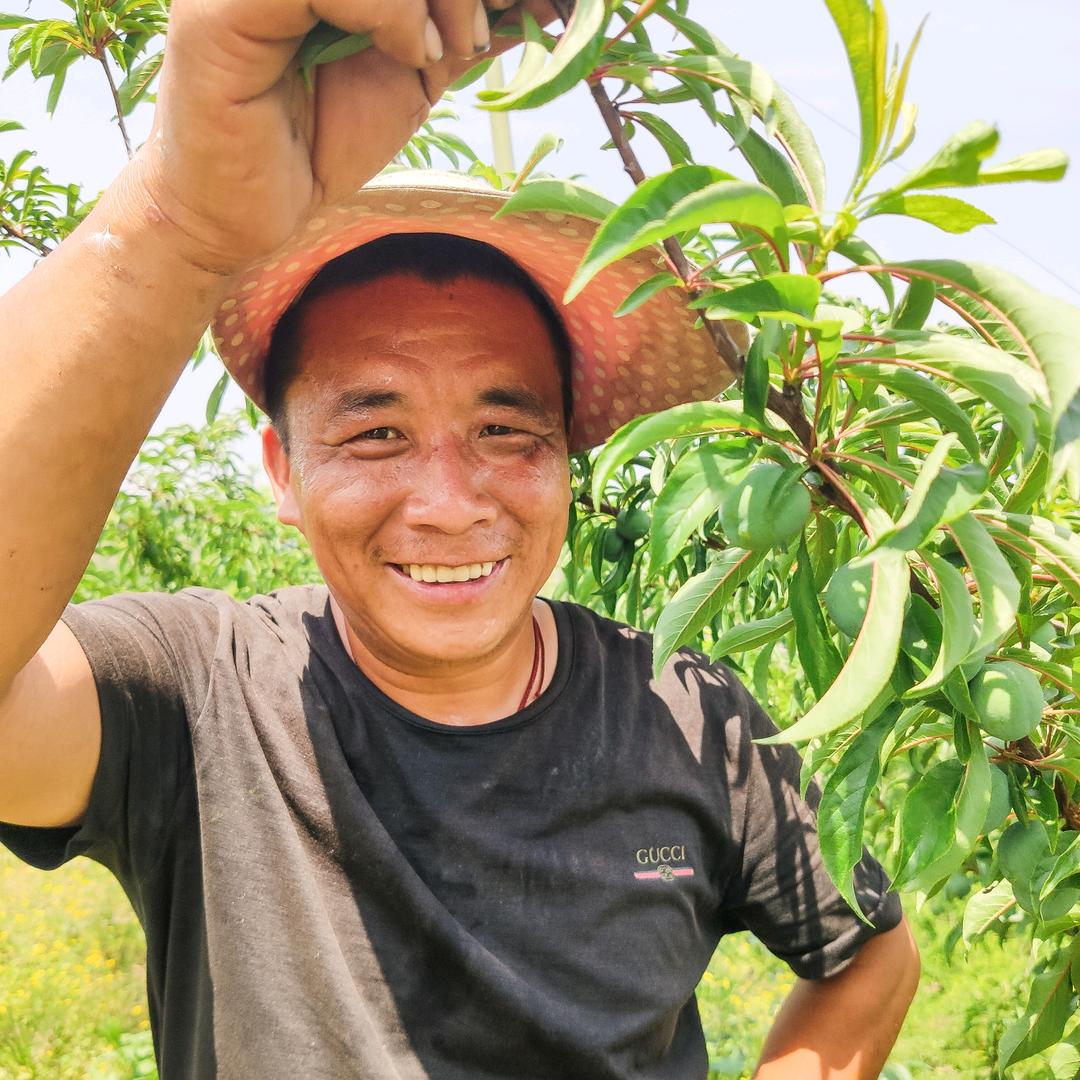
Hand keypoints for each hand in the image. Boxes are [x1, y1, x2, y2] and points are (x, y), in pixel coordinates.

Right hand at [133, 0, 555, 274]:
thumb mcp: (408, 77)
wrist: (243, 217)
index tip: (539, 6)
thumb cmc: (315, 144)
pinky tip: (412, 52)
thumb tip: (531, 5)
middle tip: (500, 18)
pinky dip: (387, 9)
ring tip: (447, 46)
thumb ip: (452, 28)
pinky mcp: (218, 15)